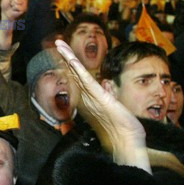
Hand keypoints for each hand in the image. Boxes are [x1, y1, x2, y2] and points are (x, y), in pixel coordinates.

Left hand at [0, 0, 26, 21]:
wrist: (5, 13)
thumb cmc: (6, 5)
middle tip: (10, 2)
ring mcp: (24, 3)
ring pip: (17, 0)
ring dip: (12, 4)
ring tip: (12, 6)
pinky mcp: (24, 9)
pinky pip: (17, 6)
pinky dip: (14, 8)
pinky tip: (14, 9)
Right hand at [55, 40, 148, 170]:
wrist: (126, 142)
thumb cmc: (121, 128)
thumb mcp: (113, 106)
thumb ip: (107, 93)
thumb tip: (105, 84)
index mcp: (88, 98)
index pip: (77, 77)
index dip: (70, 64)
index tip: (63, 52)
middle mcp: (85, 96)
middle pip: (72, 72)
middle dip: (65, 57)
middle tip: (58, 43)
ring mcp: (90, 96)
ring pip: (76, 73)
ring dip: (68, 57)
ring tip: (60, 44)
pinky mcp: (98, 96)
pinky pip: (86, 80)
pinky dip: (77, 69)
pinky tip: (72, 59)